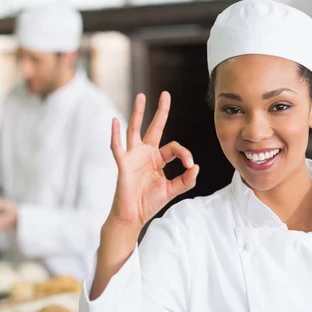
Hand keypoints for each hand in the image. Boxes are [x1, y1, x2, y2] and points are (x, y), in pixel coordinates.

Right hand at [107, 91, 198, 235]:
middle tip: (165, 94)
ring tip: (141, 96)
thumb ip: (186, 180)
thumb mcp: (172, 190)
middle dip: (160, 111)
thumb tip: (196, 167)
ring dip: (138, 113)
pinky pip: (117, 147)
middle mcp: (145, 154)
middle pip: (154, 127)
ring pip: (135, 130)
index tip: (190, 166)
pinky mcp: (123, 164)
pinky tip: (115, 121)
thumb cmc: (149, 203)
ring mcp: (133, 157)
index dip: (185, 154)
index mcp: (158, 159)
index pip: (174, 148)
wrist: (133, 216)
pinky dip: (115, 134)